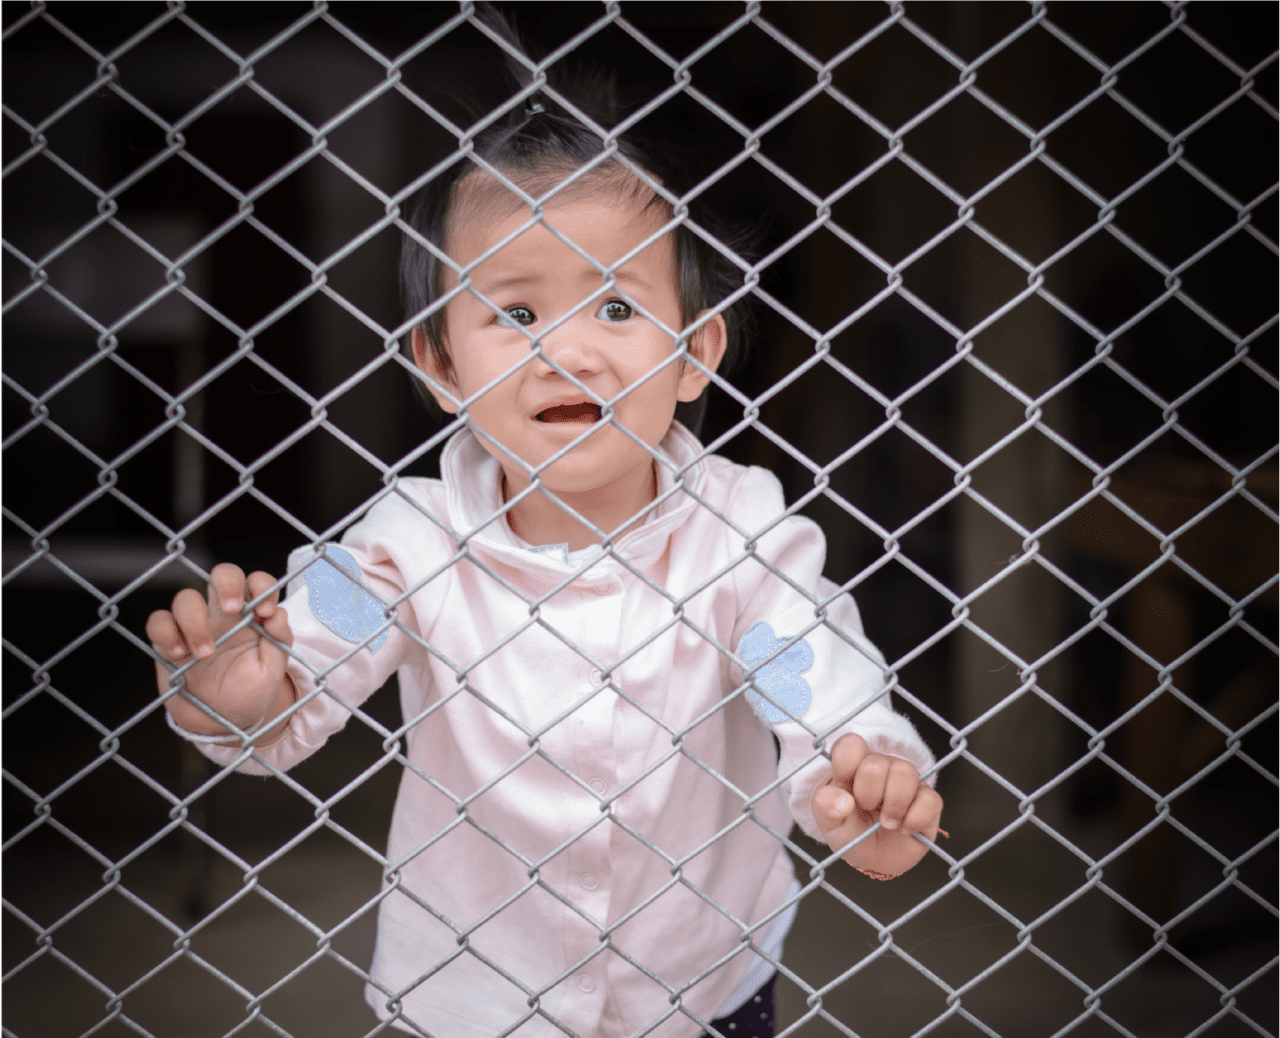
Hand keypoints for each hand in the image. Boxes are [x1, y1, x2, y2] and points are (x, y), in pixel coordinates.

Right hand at [146, 564, 294, 735]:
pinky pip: (159, 622)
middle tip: (232, 610)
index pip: (257, 583)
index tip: (264, 612)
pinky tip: (178, 654)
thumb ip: (279, 642)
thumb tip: (278, 614)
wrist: (221, 722)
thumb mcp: (272, 672)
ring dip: (194, 621)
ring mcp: (194, 625)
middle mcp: (223, 615)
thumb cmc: (249, 692)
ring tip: (204, 653)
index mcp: (252, 617)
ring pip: (186, 598)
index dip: (262, 586)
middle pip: (222, 574)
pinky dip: (166, 633)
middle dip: (227, 582)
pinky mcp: (168, 641)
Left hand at [811, 733, 943, 878]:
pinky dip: (915, 820)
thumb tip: (843, 801)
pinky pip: (930, 799)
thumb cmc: (852, 833)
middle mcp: (882, 767)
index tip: (845, 792)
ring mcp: (907, 781)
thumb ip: (826, 806)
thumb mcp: (830, 823)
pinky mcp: (929, 800)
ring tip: (887, 823)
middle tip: (867, 809)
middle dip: (868, 794)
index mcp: (853, 766)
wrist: (875, 859)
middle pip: (877, 763)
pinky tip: (905, 829)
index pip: (851, 744)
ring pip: (906, 772)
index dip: (845, 766)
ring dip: (894, 805)